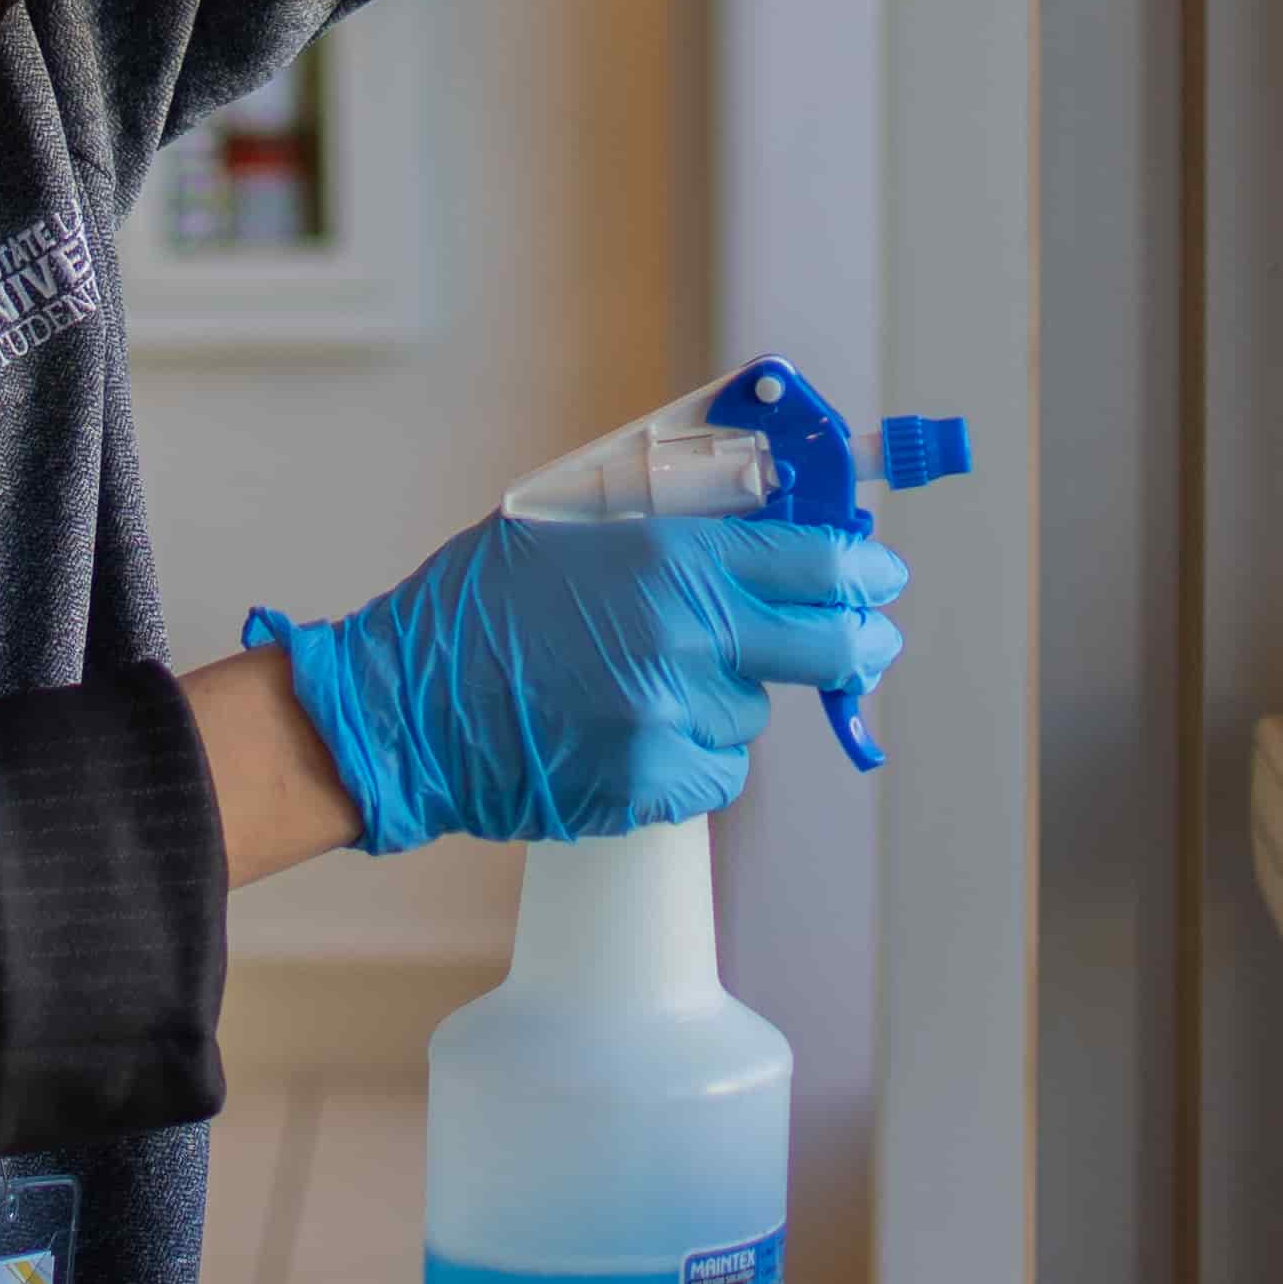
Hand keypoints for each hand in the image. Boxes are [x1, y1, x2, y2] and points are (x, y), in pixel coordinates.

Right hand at [248, 514, 907, 855]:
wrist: (403, 711)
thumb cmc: (478, 606)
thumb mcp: (571, 521)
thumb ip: (672, 513)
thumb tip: (770, 499)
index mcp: (667, 557)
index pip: (816, 561)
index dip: (863, 567)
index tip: (878, 572)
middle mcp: (681, 637)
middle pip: (828, 647)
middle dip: (855, 642)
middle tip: (861, 638)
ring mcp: (669, 718)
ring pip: (758, 711)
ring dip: (730, 696)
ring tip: (652, 681)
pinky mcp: (652, 784)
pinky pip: (718, 768)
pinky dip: (695, 752)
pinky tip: (635, 730)